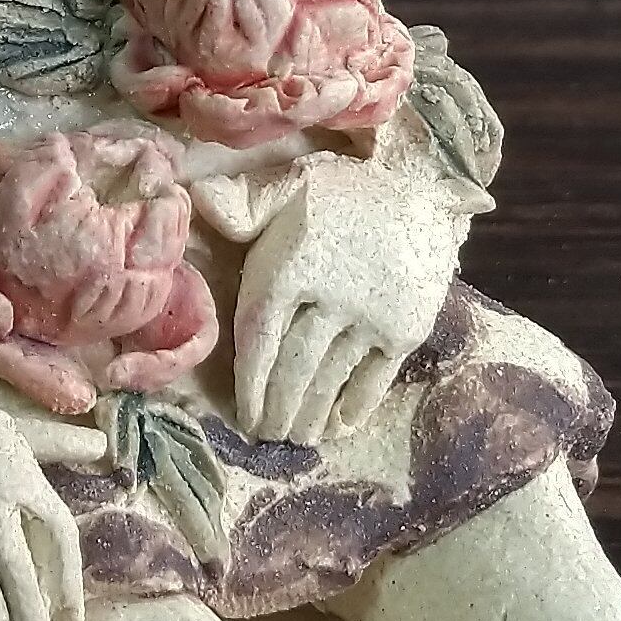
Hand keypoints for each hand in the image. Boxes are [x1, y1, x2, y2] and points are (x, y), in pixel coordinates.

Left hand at [233, 159, 462, 446]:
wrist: (425, 186)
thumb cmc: (346, 190)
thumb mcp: (289, 183)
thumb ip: (243, 201)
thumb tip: (194, 198)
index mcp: (290, 266)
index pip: (260, 339)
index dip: (249, 384)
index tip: (243, 413)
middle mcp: (328, 297)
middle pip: (293, 369)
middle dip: (276, 409)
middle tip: (266, 433)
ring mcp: (370, 316)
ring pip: (330, 380)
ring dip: (309, 416)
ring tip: (297, 437)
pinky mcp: (405, 329)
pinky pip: (374, 380)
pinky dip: (354, 407)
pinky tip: (338, 425)